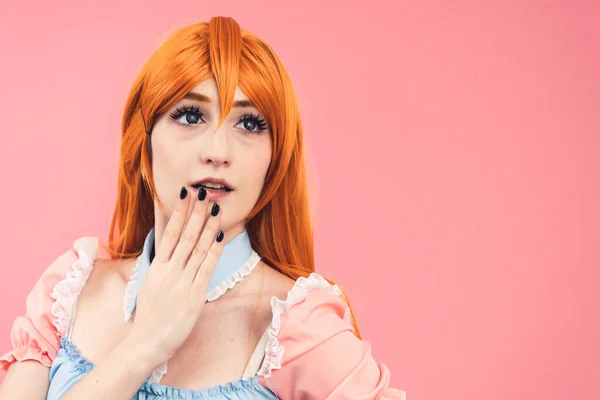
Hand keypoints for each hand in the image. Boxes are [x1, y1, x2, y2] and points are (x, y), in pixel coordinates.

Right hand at [128, 186, 223, 366]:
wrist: (145, 342)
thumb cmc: (149, 317)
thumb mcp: (151, 286)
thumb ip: (164, 269)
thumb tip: (172, 255)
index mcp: (158, 267)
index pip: (169, 232)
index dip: (179, 212)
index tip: (185, 195)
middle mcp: (169, 270)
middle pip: (185, 234)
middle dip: (196, 212)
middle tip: (203, 192)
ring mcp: (182, 281)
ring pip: (197, 247)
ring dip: (208, 225)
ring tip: (215, 207)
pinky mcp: (194, 294)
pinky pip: (206, 267)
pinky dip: (213, 251)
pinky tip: (219, 236)